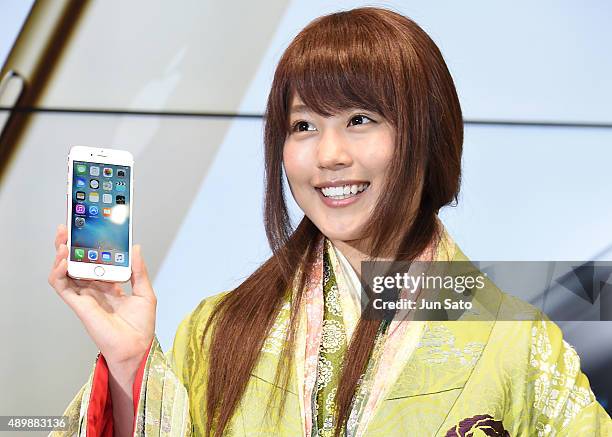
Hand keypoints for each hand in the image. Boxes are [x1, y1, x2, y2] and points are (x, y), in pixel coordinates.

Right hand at [48, 224, 156, 368]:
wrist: (137, 347)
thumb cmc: (141, 326)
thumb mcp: (145, 292)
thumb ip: (138, 270)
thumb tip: (136, 247)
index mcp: (109, 287)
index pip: (94, 263)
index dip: (89, 249)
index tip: (89, 232)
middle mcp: (94, 290)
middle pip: (76, 265)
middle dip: (69, 247)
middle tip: (67, 229)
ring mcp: (85, 297)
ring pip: (65, 273)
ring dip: (60, 256)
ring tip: (62, 241)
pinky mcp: (79, 305)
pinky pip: (62, 286)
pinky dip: (58, 273)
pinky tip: (63, 261)